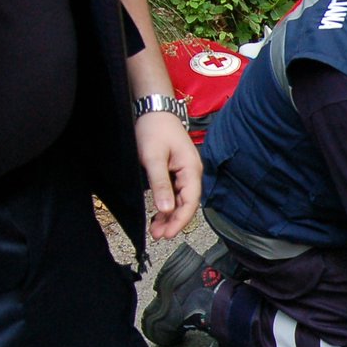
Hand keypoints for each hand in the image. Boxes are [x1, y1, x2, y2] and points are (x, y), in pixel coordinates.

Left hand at [135, 110, 200, 238]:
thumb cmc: (155, 130)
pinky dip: (167, 204)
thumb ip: (160, 185)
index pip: (190, 202)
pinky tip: (158, 214)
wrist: (154, 110)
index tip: (168, 234)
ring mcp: (185, 173)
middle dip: (174, 221)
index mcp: (191, 170)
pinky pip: (175, 193)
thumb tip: (166, 209)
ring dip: (169, 215)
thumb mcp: (154, 158)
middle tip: (159, 236)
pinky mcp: (177, 171)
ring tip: (156, 229)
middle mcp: (192, 173)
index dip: (180, 220)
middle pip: (187, 204)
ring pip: (180, 200)